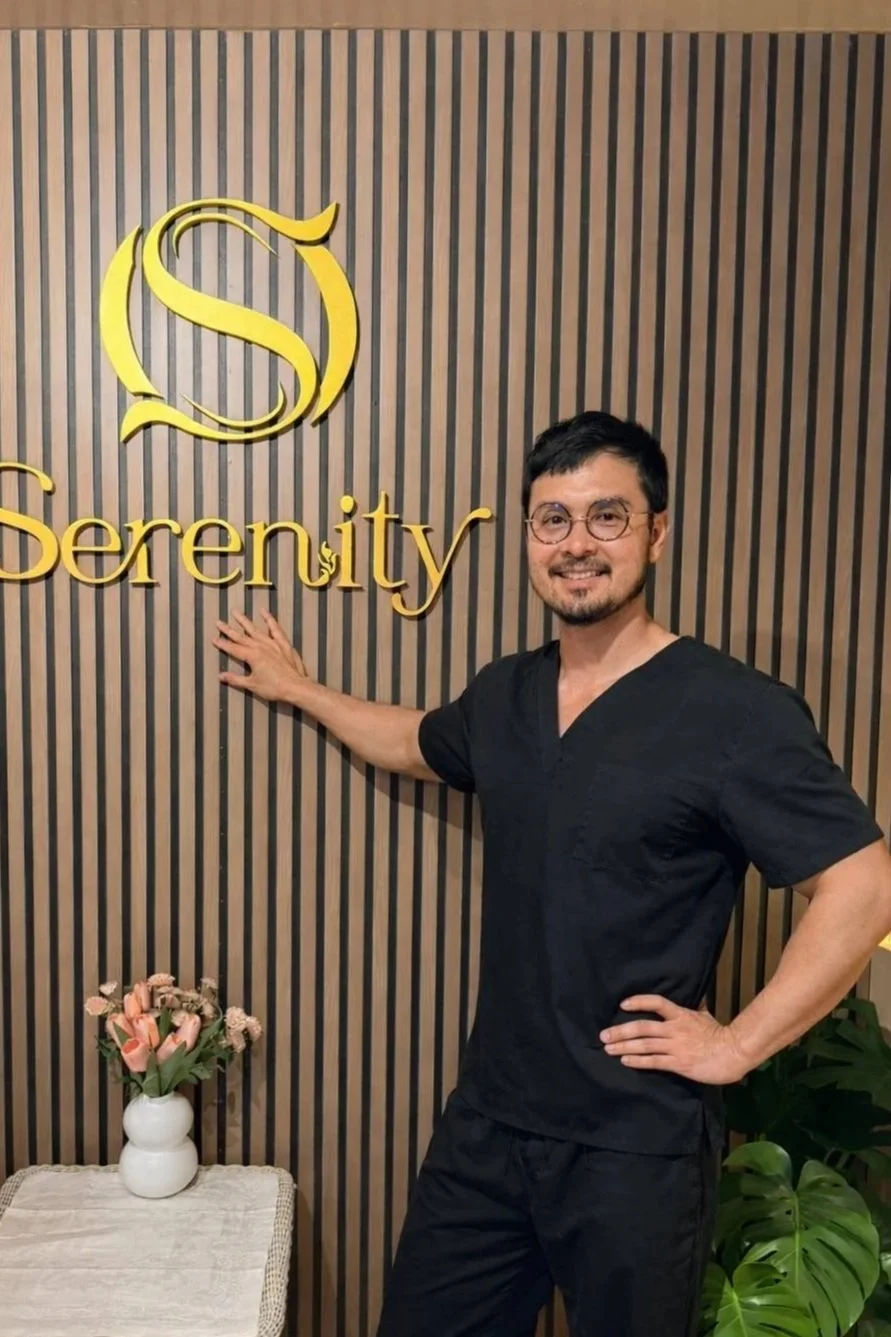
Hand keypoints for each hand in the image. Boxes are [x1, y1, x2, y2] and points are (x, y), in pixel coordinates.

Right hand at [213, 610, 308, 703]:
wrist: (295, 686)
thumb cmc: (273, 688)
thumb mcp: (252, 685)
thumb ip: (235, 679)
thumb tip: (221, 676)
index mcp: (252, 656)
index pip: (233, 649)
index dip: (222, 644)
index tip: (213, 638)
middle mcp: (260, 646)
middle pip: (241, 636)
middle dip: (228, 630)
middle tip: (218, 622)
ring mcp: (272, 643)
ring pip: (255, 629)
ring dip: (244, 621)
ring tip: (235, 612)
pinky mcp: (283, 643)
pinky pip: (275, 628)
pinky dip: (269, 619)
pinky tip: (264, 611)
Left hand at [599, 994, 749, 1085]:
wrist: (734, 1053)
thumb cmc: (721, 1035)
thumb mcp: (706, 1016)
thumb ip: (694, 1010)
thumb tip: (693, 1001)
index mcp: (682, 1015)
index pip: (657, 1002)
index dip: (639, 1001)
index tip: (622, 1005)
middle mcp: (675, 1029)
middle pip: (642, 1027)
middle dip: (621, 1031)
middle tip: (603, 1035)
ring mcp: (676, 1046)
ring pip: (644, 1044)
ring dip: (624, 1047)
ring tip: (608, 1048)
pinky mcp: (679, 1063)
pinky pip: (654, 1062)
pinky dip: (638, 1061)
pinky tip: (626, 1061)